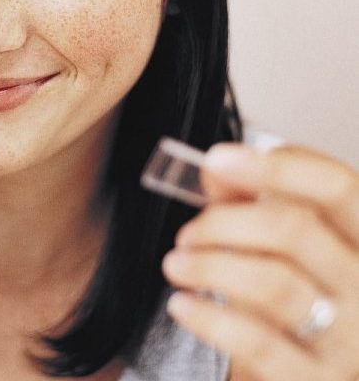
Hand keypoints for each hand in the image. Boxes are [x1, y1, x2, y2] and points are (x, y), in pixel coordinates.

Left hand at [161, 142, 358, 380]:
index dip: (276, 168)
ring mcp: (353, 340)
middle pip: (295, 231)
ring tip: (177, 264)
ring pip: (274, 284)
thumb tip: (218, 169)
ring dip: (209, 266)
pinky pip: (259, 344)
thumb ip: (256, 202)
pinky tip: (182, 304)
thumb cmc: (303, 302)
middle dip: (224, 223)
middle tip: (188, 234)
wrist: (313, 372)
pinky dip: (210, 318)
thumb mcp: (291, 250)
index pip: (337, 188)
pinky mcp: (319, 380)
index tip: (217, 159)